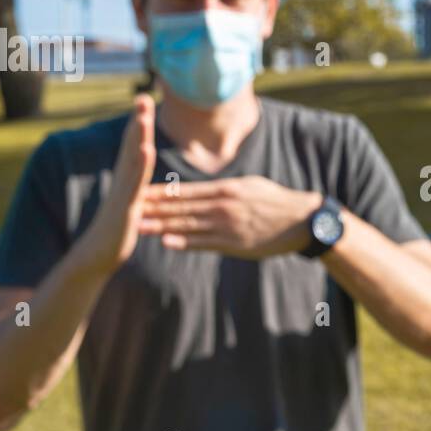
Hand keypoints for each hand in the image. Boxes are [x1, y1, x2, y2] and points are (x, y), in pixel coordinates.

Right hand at [73, 95, 155, 276]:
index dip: (139, 123)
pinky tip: (146, 149)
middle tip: (143, 96)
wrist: (97, 256)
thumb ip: (135, 188)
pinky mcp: (125, 206)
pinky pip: (134, 182)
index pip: (134, 145)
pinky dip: (140, 165)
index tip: (145, 100)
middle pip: (131, 145)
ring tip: (144, 116)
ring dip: (138, 136)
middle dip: (138, 120)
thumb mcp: (130, 204)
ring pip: (132, 159)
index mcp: (127, 179)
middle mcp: (123, 180)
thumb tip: (141, 178)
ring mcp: (123, 192)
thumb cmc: (115, 231)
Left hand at [138, 176, 321, 258]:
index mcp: (225, 189)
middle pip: (181, 207)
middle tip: (129, 208)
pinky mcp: (236, 244)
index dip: (160, 192)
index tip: (139, 191)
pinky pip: (205, 244)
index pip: (185, 190)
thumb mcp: (250, 186)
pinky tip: (167, 243)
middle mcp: (223, 206)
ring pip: (189, 225)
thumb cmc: (276, 202)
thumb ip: (224, 189)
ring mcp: (228, 226)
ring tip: (140, 226)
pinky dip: (185, 243)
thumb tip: (204, 191)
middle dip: (153, 208)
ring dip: (162, 226)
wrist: (302, 221)